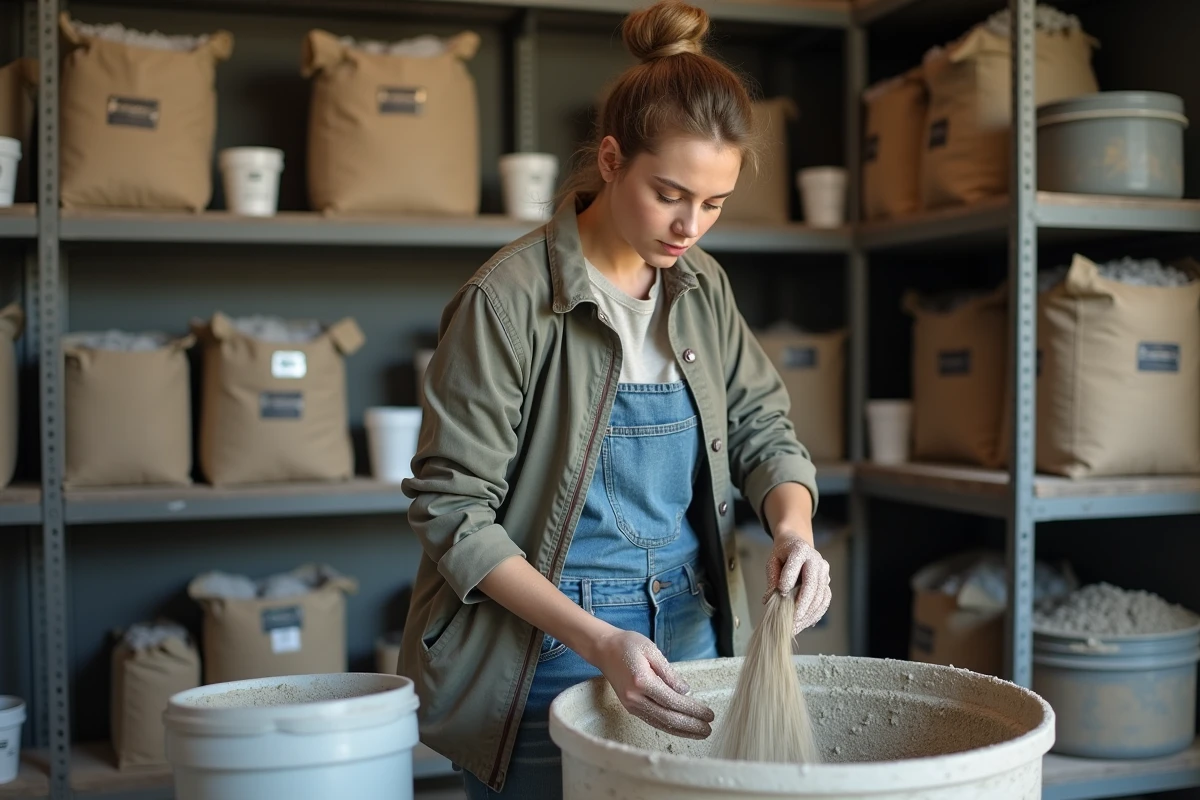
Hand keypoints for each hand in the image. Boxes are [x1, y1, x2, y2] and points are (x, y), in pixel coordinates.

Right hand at [589, 628, 714, 738]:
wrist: (603, 649)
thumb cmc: (627, 645)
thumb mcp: (651, 650)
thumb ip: (669, 673)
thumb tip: (686, 691)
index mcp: (642, 681)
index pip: (672, 701)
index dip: (692, 710)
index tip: (708, 714)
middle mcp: (635, 697)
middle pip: (667, 717)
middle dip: (690, 725)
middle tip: (709, 729)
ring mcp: (631, 705)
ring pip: (660, 723)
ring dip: (682, 730)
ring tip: (700, 733)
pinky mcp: (630, 707)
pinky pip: (652, 720)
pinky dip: (668, 726)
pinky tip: (681, 729)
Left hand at [765, 533, 831, 634]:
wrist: (797, 544)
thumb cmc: (783, 554)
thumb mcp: (773, 561)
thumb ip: (772, 579)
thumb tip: (768, 600)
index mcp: (800, 550)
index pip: (796, 565)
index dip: (789, 579)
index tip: (782, 592)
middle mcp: (816, 560)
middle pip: (812, 584)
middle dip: (803, 603)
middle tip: (794, 618)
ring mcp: (824, 572)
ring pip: (821, 595)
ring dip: (810, 613)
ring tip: (797, 625)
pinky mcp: (827, 582)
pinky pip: (825, 600)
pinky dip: (816, 613)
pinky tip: (806, 623)